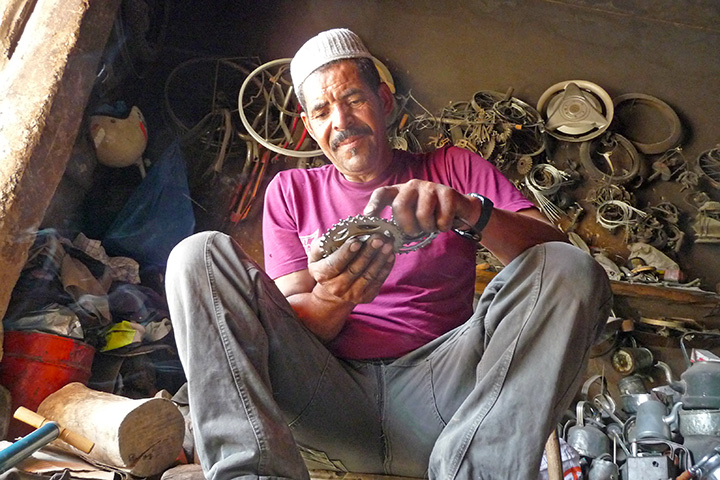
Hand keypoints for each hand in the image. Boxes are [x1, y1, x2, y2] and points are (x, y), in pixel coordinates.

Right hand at [307, 233, 394, 306]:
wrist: (334, 290)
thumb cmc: (327, 266)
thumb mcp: (317, 256)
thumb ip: (319, 246)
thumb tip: (327, 238)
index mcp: (322, 275)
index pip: (334, 264)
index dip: (346, 253)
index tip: (357, 241)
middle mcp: (336, 287)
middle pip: (354, 269)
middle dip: (368, 252)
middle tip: (377, 238)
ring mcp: (352, 294)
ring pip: (368, 275)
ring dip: (380, 259)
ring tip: (387, 245)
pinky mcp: (366, 297)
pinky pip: (378, 281)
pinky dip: (386, 268)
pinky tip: (390, 255)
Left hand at [363, 179, 479, 235]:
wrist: (459, 209)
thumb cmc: (429, 216)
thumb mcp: (411, 218)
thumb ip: (397, 225)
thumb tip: (381, 238)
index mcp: (399, 191)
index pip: (382, 193)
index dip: (373, 204)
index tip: (368, 216)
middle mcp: (412, 185)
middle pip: (400, 206)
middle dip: (407, 226)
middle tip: (414, 232)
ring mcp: (430, 187)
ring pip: (422, 215)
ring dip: (427, 228)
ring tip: (431, 226)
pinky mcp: (448, 193)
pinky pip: (441, 219)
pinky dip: (443, 227)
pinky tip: (444, 222)